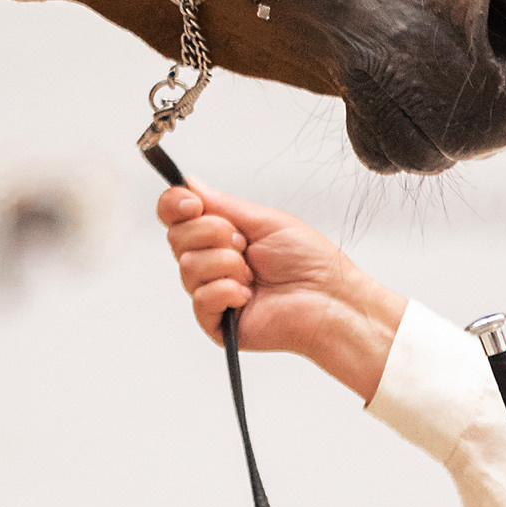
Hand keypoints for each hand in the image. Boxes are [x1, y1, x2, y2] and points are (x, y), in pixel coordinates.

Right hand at [156, 181, 405, 402]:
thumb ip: (221, 203)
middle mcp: (212, 262)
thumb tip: (189, 183)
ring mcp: (212, 292)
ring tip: (254, 274)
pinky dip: (226, 291)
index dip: (174, 205)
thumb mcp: (263, 220)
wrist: (330, 299)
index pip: (176, 216)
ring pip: (187, 266)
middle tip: (244, 243)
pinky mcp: (216, 323)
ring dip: (226, 264)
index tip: (192, 204)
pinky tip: (249, 295)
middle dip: (211, 233)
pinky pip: (200, 298)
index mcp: (221, 236)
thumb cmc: (309, 261)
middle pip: (176, 238)